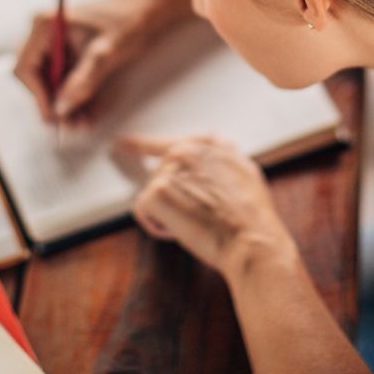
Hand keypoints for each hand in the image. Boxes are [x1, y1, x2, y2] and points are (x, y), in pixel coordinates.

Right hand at [14, 0, 192, 124]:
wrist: (147, 10)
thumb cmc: (127, 22)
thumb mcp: (104, 54)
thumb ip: (82, 82)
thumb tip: (60, 109)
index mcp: (45, 24)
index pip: (26, 67)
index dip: (37, 95)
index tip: (54, 116)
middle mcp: (44, 31)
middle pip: (36, 76)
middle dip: (53, 102)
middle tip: (70, 125)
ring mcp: (55, 41)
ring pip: (51, 80)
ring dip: (65, 103)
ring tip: (82, 122)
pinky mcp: (68, 50)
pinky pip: (64, 77)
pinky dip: (75, 94)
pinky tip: (88, 110)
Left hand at [120, 134, 297, 277]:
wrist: (251, 240)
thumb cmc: (251, 214)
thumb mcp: (246, 171)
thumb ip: (224, 151)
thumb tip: (215, 133)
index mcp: (203, 146)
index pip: (165, 143)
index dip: (143, 145)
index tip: (122, 144)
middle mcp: (184, 152)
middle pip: (159, 177)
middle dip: (173, 200)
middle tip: (198, 216)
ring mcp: (169, 171)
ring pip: (152, 196)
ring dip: (168, 214)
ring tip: (196, 223)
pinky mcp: (157, 193)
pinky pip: (143, 211)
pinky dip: (157, 226)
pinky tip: (180, 231)